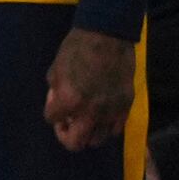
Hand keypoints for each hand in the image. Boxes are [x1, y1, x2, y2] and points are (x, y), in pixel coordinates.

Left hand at [45, 23, 135, 151]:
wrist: (108, 35)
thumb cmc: (76, 48)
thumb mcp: (55, 70)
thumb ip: (55, 92)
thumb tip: (58, 106)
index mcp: (69, 101)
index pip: (52, 119)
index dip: (52, 112)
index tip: (55, 104)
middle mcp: (90, 112)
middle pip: (75, 144)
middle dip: (67, 136)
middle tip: (68, 124)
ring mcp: (110, 111)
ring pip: (97, 140)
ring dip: (88, 133)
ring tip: (86, 120)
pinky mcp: (126, 106)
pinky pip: (116, 129)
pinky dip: (107, 126)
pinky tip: (102, 115)